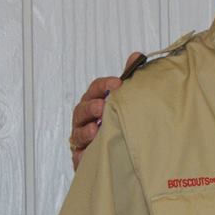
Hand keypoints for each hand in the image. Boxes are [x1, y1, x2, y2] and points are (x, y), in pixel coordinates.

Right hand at [70, 53, 140, 169]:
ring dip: (86, 130)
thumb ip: (127, 81)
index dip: (103, 85)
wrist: (119, 156)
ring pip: (78, 133)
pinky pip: (79, 156)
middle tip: (102, 106)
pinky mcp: (82, 158)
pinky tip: (89, 152)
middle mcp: (85, 120)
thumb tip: (137, 56)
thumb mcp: (122, 102)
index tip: (118, 83)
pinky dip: (83, 154)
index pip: (95, 90)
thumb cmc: (116, 124)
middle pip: (82, 110)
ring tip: (96, 129)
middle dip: (91, 107)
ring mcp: (81, 139)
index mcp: (94, 103)